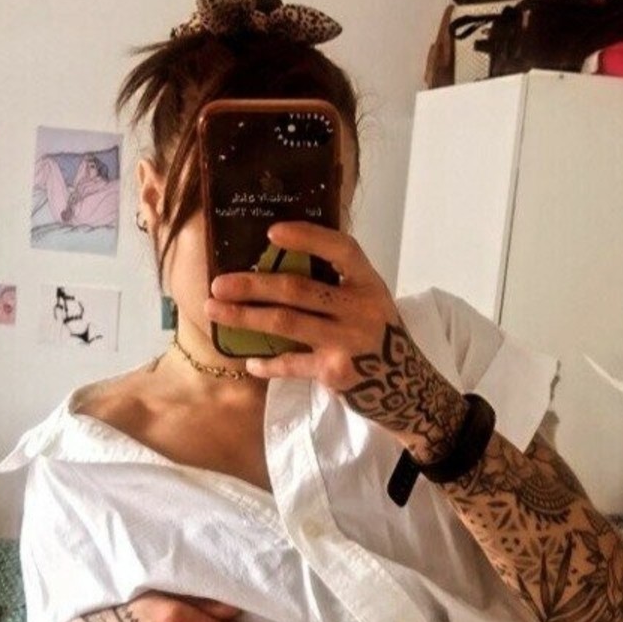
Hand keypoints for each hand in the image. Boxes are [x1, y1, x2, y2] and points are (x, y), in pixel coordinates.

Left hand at [205, 221, 466, 461]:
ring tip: (214, 311)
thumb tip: (276, 264)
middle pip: (297, 289)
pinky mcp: (336, 371)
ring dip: (245, 317)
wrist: (408, 389)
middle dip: (251, 285)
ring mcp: (348, 341)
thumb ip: (338, 284)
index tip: (272, 232)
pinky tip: (250, 361)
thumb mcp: (370, 302)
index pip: (341, 249)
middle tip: (218, 284)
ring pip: (285, 322)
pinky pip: (291, 363)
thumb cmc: (378, 337)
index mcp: (369, 283)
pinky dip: (268, 364)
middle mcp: (361, 308)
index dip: (308, 237)